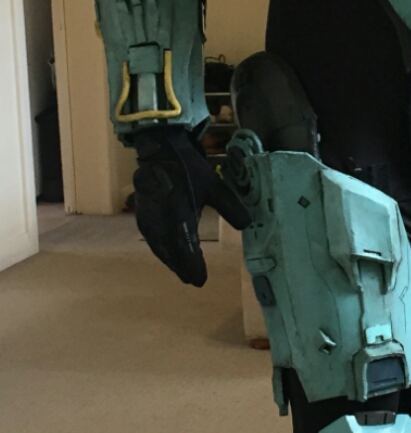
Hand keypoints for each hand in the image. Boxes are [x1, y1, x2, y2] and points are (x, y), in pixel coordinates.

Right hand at [130, 126, 250, 285]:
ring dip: (170, 260)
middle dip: (181, 266)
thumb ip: (230, 206)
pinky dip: (160, 249)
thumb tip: (247, 226)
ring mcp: (147, 215)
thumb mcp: (214, 185)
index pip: (185, 243)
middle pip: (170, 249)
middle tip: (193, 281)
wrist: (159, 151)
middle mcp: (160, 216)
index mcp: (178, 209)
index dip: (192, 263)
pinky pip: (151, 237)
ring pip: (159, 245)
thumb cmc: (189, 170)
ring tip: (183, 274)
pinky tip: (168, 256)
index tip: (200, 280)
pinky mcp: (141, 214)